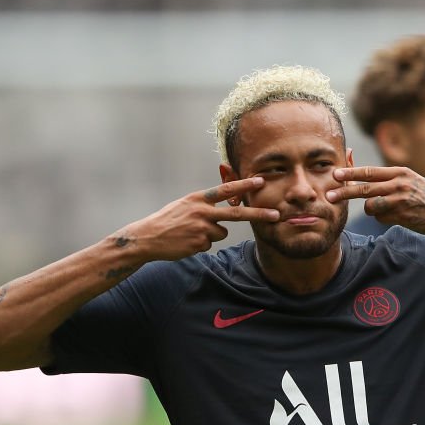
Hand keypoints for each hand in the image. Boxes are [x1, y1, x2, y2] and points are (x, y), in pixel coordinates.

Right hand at [120, 177, 278, 260]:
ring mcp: (202, 228)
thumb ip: (205, 204)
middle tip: (276, 215)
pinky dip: (201, 244)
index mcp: (198, 198)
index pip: (226, 190)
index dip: (244, 185)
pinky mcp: (200, 243)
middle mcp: (202, 211)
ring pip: (221, 232)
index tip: (261, 181)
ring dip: (210, 235)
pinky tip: (187, 241)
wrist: (147, 238)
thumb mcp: (185, 205)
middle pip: (236, 214)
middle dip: (258, 214)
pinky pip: (210, 243)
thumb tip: (225, 208)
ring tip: (191, 233)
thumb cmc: (168, 220)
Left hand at [328, 166, 424, 236]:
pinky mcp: (402, 215)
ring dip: (373, 209)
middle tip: (330, 196)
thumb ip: (386, 178)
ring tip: (387, 209)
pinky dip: (384, 218)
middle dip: (345, 192)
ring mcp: (401, 200)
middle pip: (365, 188)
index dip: (350, 173)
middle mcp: (400, 184)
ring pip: (371, 206)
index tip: (335, 174)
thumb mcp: (409, 180)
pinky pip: (381, 218)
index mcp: (400, 172)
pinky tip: (399, 216)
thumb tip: (359, 175)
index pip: (370, 172)